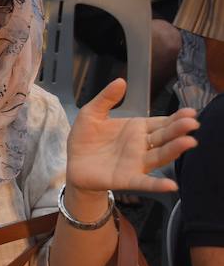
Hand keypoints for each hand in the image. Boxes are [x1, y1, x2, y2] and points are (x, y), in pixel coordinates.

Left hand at [65, 79, 196, 197]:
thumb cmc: (86, 138)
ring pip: (159, 156)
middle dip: (179, 130)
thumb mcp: (91, 113)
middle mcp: (141, 145)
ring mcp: (136, 162)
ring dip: (174, 150)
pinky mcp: (127, 178)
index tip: (190, 112)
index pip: (161, 122)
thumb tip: (121, 81)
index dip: (176, 118)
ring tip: (189, 142)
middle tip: (192, 123)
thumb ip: (106, 98)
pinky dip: (157, 184)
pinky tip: (170, 185)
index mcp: (136, 128)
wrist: (73, 163)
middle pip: (164, 137)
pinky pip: (145, 182)